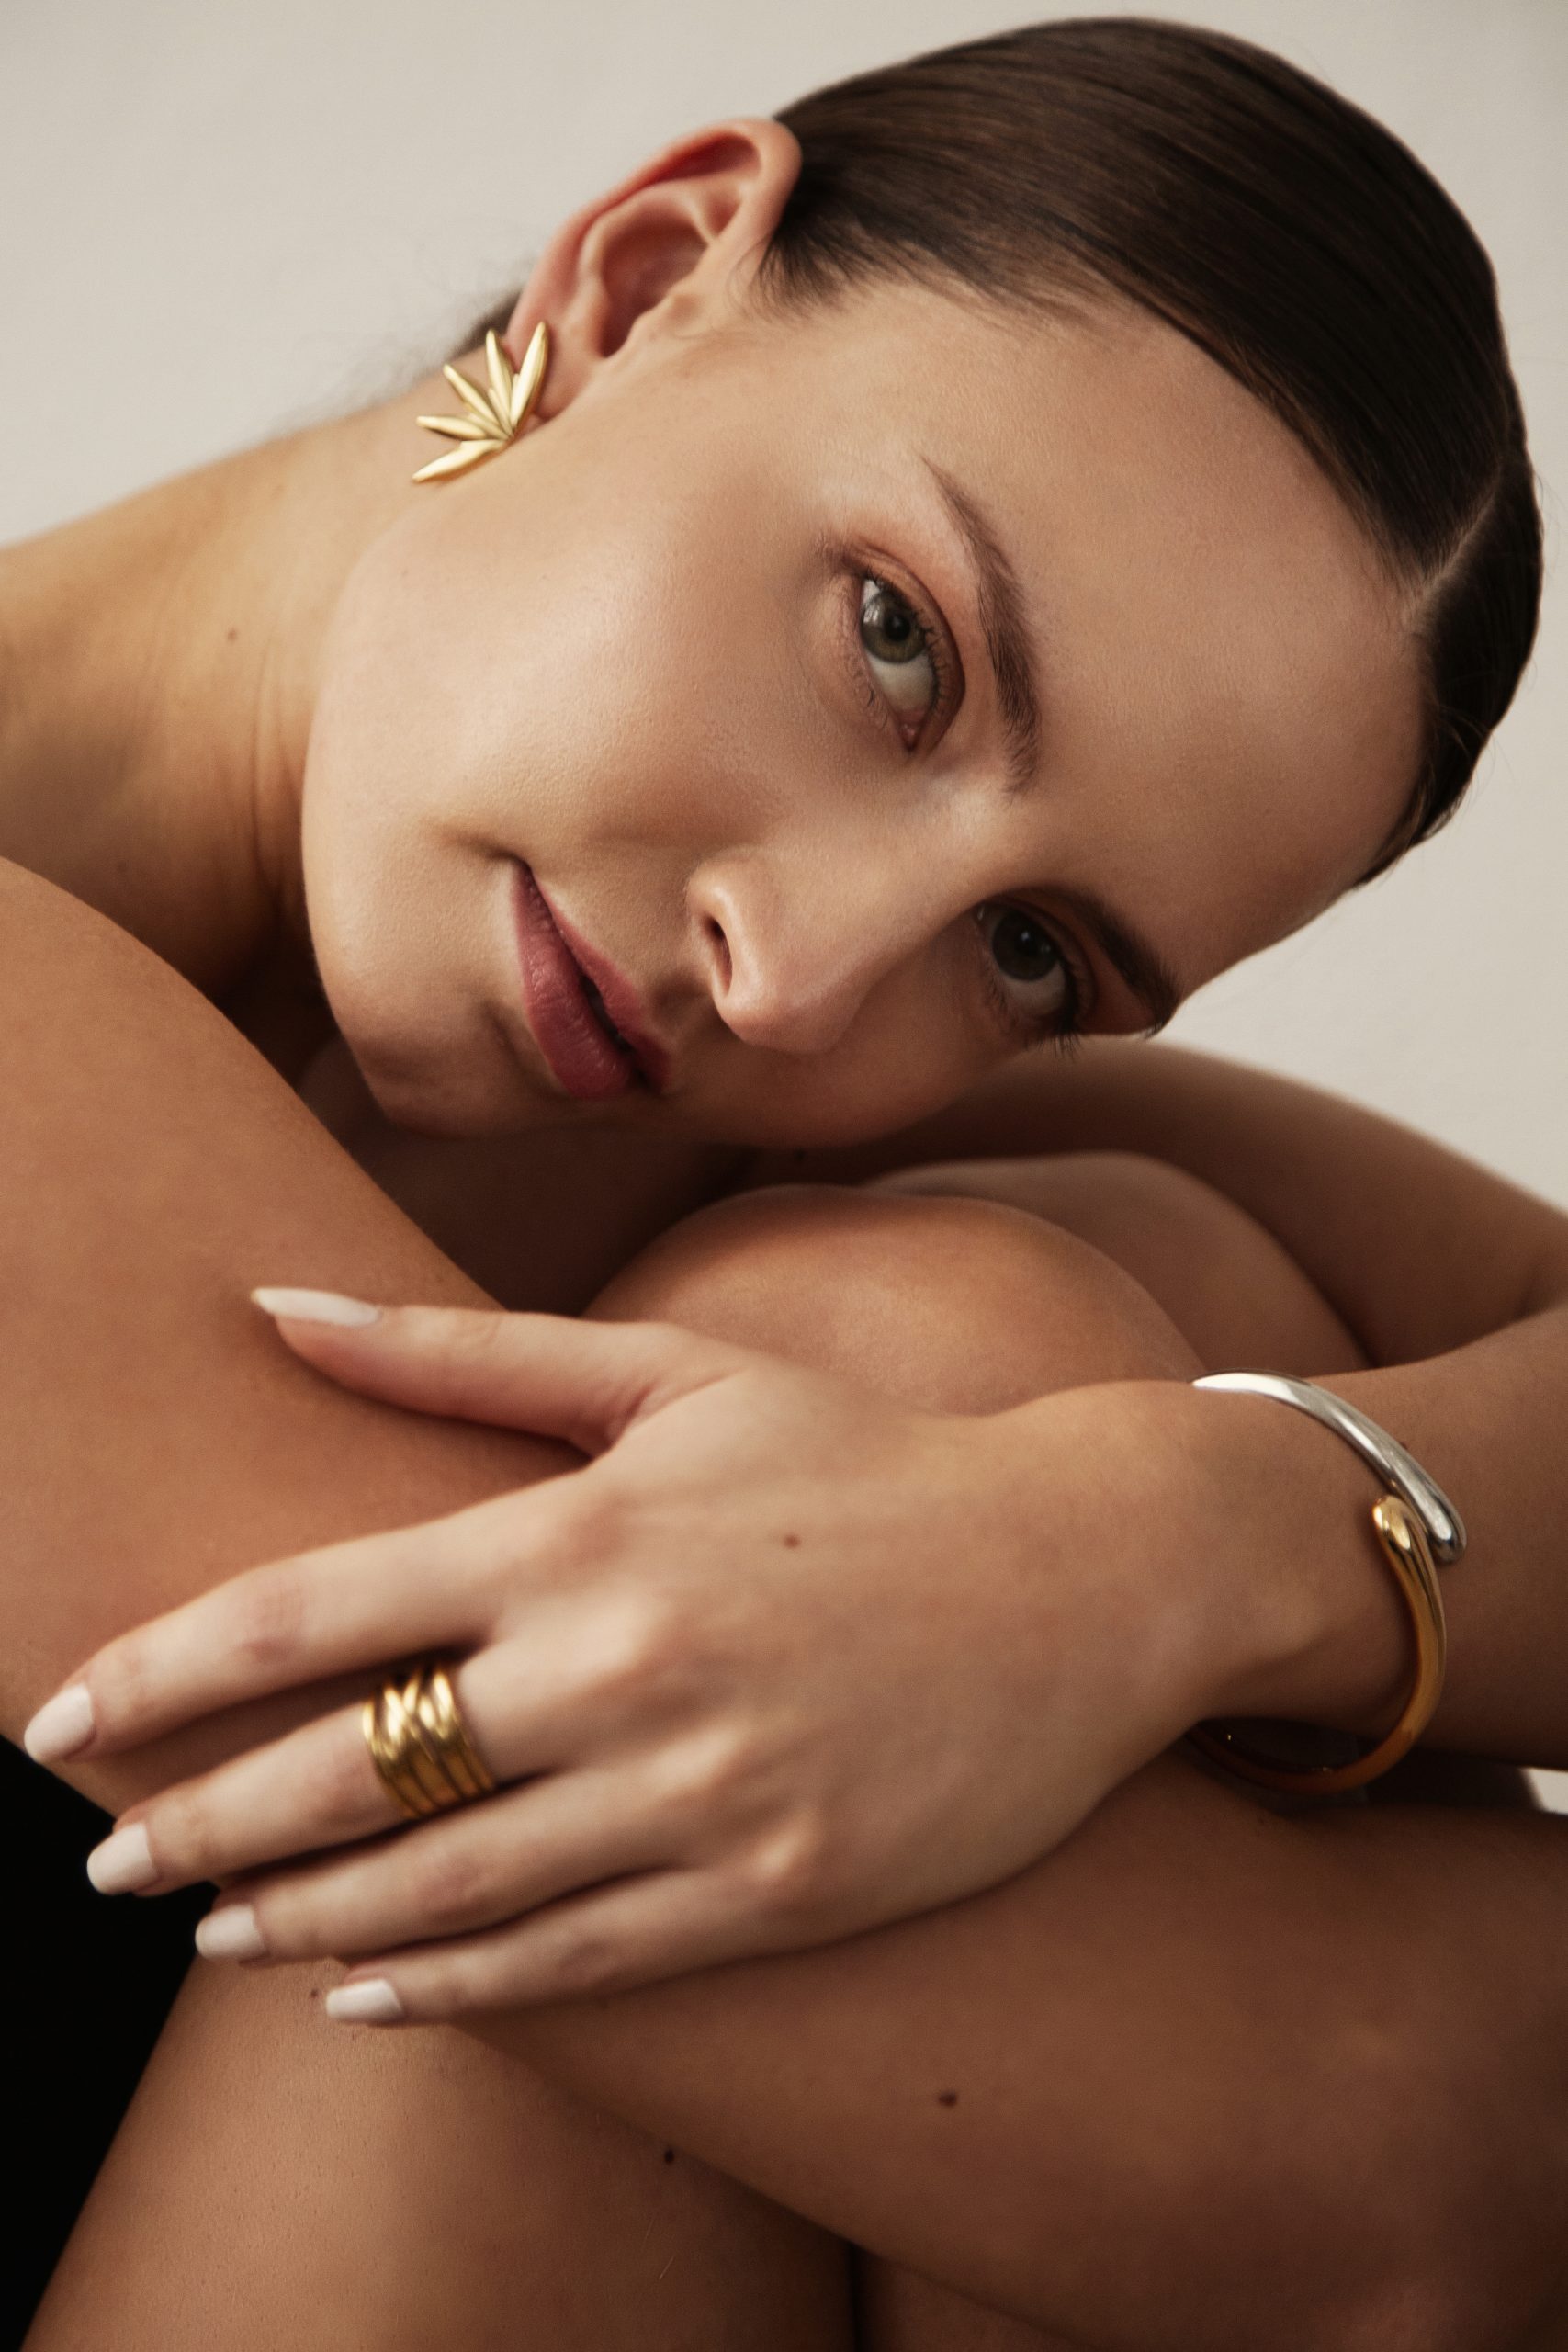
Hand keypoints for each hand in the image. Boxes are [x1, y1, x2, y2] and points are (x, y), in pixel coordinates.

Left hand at [29, 1296, 1305, 2019]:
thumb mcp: (674, 1377)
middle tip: (100, 1859)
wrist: (1092, 1568)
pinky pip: (569, 1962)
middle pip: (348, 1769)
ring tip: (208, 1929)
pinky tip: (362, 1990)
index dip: (163, 1672)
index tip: (61, 1713)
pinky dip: (446, 1985)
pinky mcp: (777, 1891)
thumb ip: (464, 1357)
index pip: (312, 1614)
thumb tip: (274, 1303)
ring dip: (293, 1920)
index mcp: (583, 1530)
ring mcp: (702, 1793)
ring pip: (443, 1887)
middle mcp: (625, 1667)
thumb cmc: (865, 1463)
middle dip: (194, 1823)